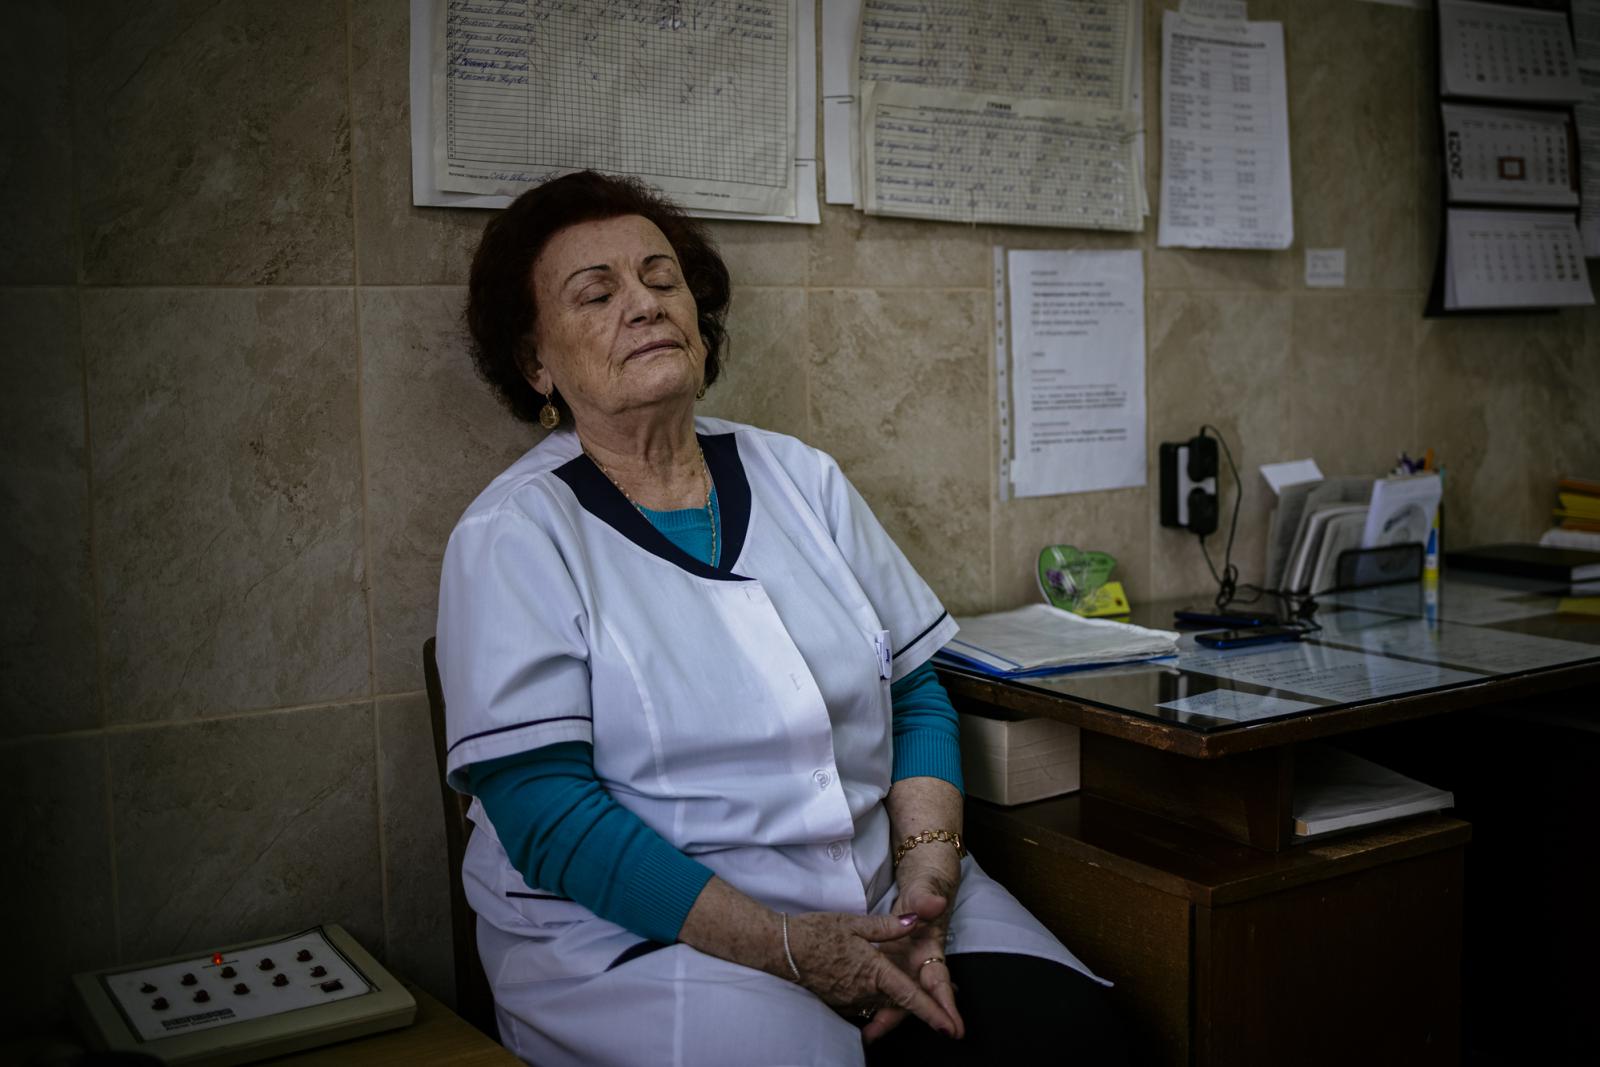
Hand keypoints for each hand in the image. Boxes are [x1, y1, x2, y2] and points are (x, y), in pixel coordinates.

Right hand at [785, 910, 958, 1038]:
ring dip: (901, 999)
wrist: (782, 949)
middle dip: (925, 1003)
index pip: (909, 997)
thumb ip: (887, 927)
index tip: (951, 1028)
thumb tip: (915, 922)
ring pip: (884, 1002)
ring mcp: (851, 1000)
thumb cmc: (817, 932)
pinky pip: (865, 1003)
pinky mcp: (839, 1002)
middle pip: (900, 1002)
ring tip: (918, 989)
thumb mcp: (854, 923)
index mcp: (874, 971)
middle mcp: (865, 991)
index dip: (933, 1012)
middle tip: (950, 991)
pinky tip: (878, 984)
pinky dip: (878, 997)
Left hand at [862, 846, 964, 1044]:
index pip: (939, 981)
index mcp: (931, 951)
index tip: (952, 1027)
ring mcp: (904, 970)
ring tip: (870, 1034)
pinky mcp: (890, 969)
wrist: (919, 895)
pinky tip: (862, 1019)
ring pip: (899, 1000)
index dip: (946, 1005)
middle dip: (909, 1021)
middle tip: (887, 1034)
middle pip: (917, 999)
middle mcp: (920, 967)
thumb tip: (937, 902)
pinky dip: (875, 1005)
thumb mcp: (923, 892)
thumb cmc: (924, 893)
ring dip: (887, 1018)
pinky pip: (884, 991)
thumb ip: (927, 898)